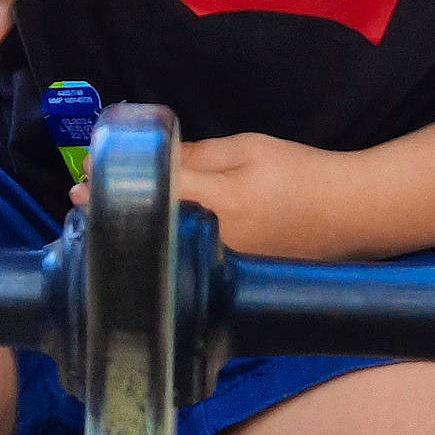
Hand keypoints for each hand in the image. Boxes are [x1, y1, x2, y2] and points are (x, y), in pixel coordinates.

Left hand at [70, 130, 350, 260]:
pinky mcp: (234, 285)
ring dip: (133, 236)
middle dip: (115, 213)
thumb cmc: (301, 172)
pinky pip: (187, 267)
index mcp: (221, 203)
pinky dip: (162, 253)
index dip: (115, 181)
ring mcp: (226, 272)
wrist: (352, 214)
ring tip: (105, 216)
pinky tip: (147, 240)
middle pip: (150, 230)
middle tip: (82, 198)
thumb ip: (197, 156)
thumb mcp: (248, 149)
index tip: (82, 177)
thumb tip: (151, 159)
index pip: (154, 191)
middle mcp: (218, 245)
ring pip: (164, 254)